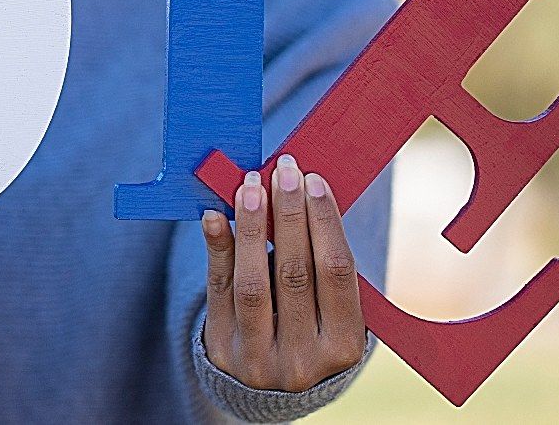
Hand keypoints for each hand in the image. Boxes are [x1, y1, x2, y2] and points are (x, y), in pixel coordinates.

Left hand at [200, 153, 365, 392]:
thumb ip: (321, 264)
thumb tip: (302, 193)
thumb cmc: (311, 330)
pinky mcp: (222, 349)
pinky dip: (217, 249)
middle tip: (284, 171)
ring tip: (249, 186)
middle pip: (294, 273)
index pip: (336, 273)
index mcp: (343, 347)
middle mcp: (303, 359)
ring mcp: (258, 358)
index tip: (314, 181)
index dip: (324, 223)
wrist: (271, 387)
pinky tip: (214, 216)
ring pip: (253, 282)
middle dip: (289, 215)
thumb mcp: (332, 313)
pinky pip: (218, 291)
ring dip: (250, 227)